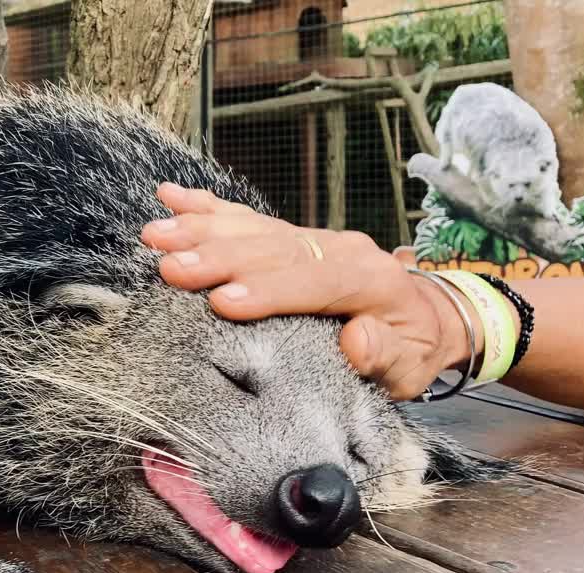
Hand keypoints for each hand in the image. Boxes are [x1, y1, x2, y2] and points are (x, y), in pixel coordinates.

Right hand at [141, 182, 481, 400]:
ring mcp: (311, 238)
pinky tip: (170, 197)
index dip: (267, 290)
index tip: (222, 301)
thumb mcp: (413, 366)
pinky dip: (206, 207)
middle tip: (171, 267)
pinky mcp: (290, 238)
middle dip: (219, 257)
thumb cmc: (414, 349)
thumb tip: (359, 340)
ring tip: (155, 235)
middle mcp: (338, 249)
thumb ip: (388, 356)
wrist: (428, 316)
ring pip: (253, 229)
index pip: (313, 282)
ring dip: (200, 229)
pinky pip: (246, 218)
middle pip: (273, 249)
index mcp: (370, 280)